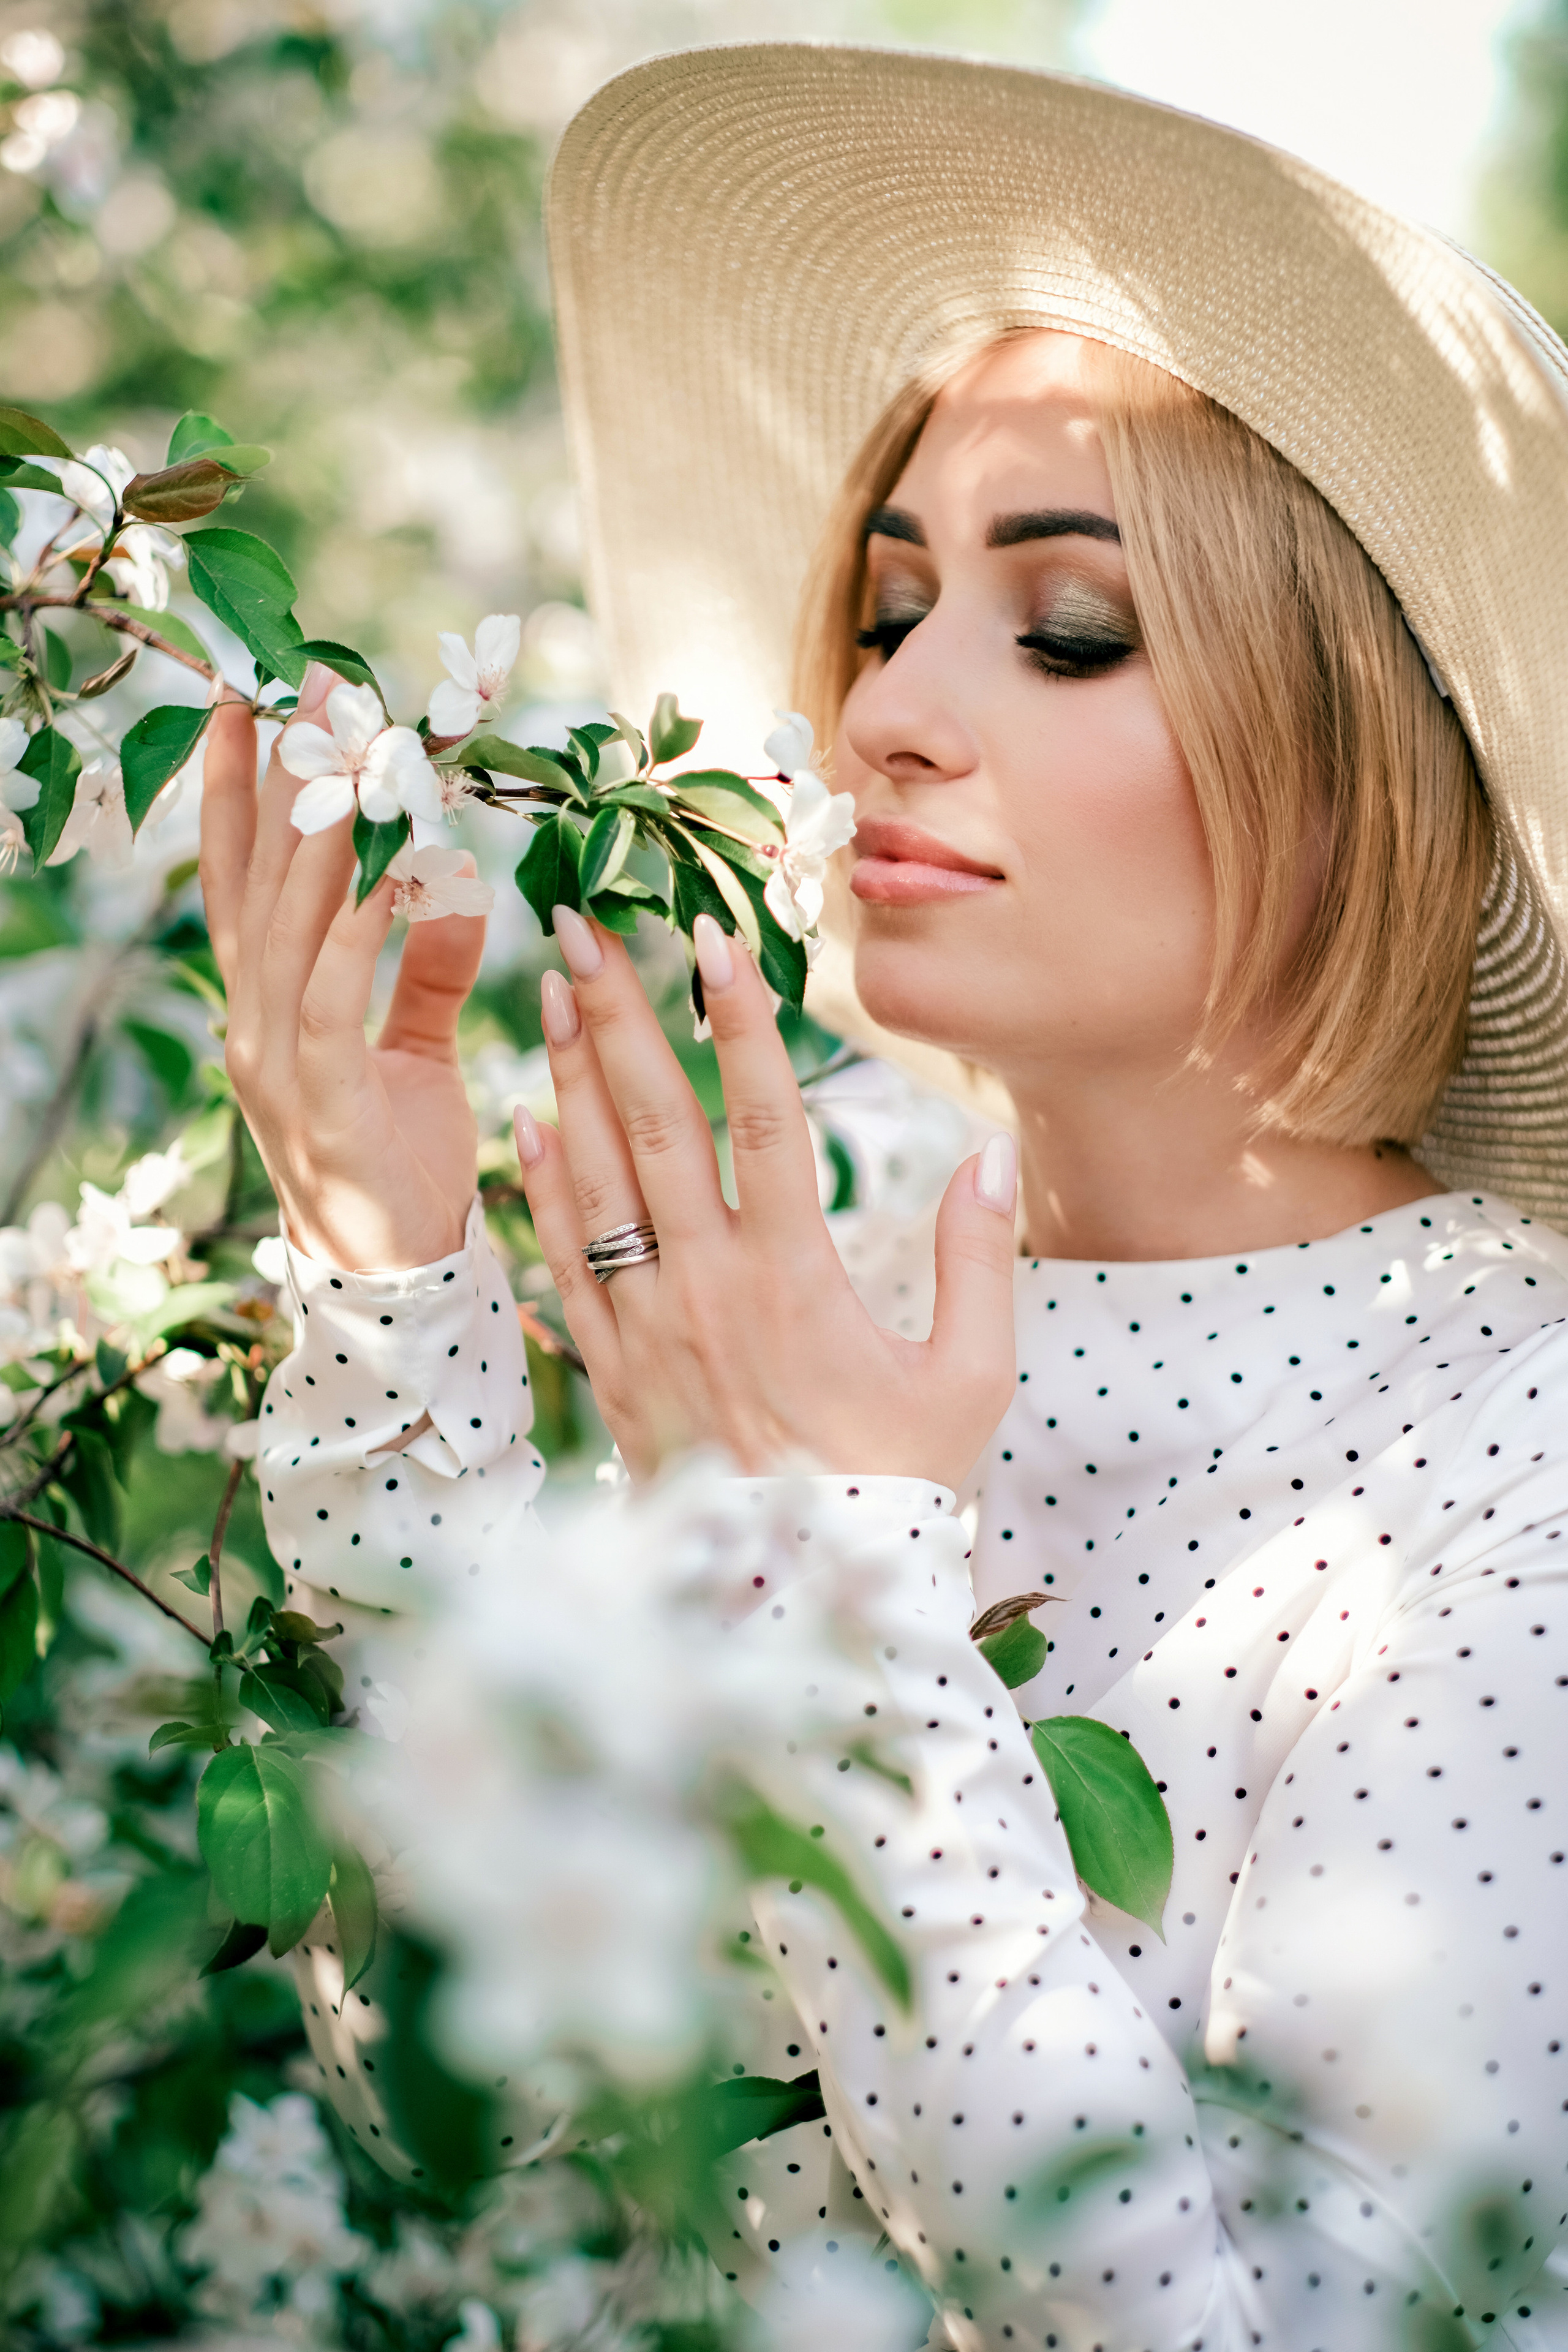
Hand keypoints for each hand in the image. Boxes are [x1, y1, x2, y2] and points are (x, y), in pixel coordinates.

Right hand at [199, 665, 483, 1271]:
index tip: (255, 702)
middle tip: (304, 685)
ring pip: (287, 927)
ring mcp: (275, 1065)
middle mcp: (256, 1024)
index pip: (249, 880)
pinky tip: (389, 871)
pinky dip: (357, 931)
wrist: (398, 1287)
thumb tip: (454, 889)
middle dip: (274, 780)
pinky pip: (331, 999)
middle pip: (255, 881)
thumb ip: (426, 969)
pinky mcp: (320, 1104)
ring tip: (347, 751)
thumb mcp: (418, 1049)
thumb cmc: (404, 1166)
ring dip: (317, 835)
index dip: (244, 792)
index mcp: (274, 1008)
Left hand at [514, 906, 1018, 1485]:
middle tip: (581, 929)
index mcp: (798, 1278)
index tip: (711, 937)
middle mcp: (708, 1287)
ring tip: (547, 992)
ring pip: (597, 1180)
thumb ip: (980, 1260)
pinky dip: (542, 1188)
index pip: (765, 1119)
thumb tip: (993, 1152)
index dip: (738, 1021)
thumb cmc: (897, 1484)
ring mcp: (648, 1326)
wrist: (800, 1601)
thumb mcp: (969, 1378)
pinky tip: (527, 1124)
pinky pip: (564, 1262)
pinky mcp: (611, 1369)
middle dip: (616, 1017)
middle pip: (656, 1125)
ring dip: (569, 1077)